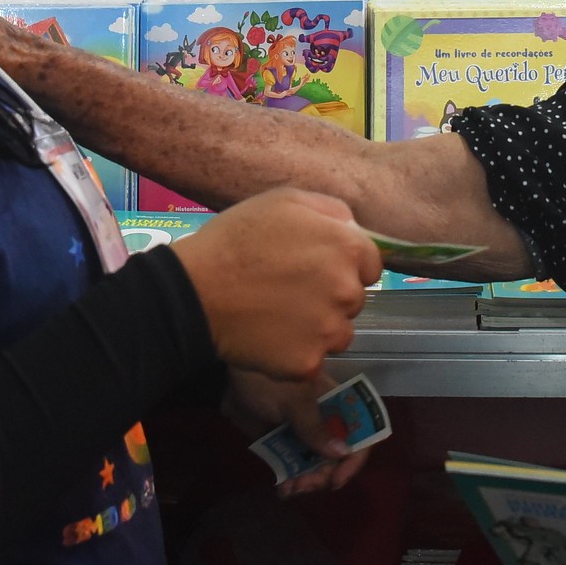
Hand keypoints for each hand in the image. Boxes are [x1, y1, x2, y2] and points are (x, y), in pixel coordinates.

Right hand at [174, 188, 377, 380]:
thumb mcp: (285, 201)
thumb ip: (331, 211)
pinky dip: (294, 352)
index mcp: (348, 248)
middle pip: (354, 300)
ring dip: (317, 328)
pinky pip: (311, 359)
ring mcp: (329, 330)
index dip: (344, 266)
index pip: (370, 265)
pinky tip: (268, 336)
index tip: (315, 269)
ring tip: (278, 315)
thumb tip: (354, 228)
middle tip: (289, 290)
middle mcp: (348, 291)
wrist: (195, 291)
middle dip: (330, 296)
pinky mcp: (308, 362)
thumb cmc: (236, 239)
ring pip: (338, 334)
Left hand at [224, 367, 370, 496]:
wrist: (226, 379)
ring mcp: (304, 434)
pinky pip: (295, 468)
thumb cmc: (266, 380)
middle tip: (303, 485)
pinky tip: (283, 489)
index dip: (355, 458)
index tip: (337, 478)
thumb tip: (342, 452)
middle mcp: (325, 421)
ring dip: (308, 482)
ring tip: (290, 488)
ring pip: (317, 466)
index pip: (361, 433)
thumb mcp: (293, 401)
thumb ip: (315, 427)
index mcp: (335, 404)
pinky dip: (292, 480)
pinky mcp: (284, 444)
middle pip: (338, 458)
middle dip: (323, 476)